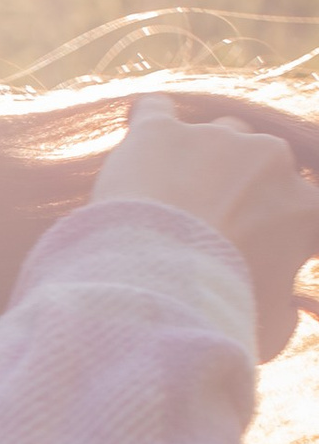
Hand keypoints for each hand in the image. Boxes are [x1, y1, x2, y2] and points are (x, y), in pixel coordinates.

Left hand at [97, 94, 318, 361]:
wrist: (148, 287)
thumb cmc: (213, 314)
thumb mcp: (267, 332)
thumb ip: (285, 308)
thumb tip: (285, 302)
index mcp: (307, 211)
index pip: (310, 209)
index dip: (289, 228)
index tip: (265, 243)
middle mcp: (272, 161)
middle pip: (267, 163)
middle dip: (246, 189)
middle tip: (213, 225)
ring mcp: (216, 139)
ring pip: (219, 135)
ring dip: (204, 158)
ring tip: (172, 194)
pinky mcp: (159, 132)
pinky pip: (156, 111)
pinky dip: (150, 121)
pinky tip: (141, 133)